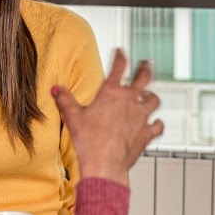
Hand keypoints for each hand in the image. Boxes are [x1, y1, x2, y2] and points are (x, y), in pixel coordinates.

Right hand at [53, 49, 163, 183]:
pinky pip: (158, 125)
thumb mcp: (72, 117)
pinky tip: (156, 123)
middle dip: (146, 68)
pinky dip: (157, 123)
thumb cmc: (88, 141)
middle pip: (144, 77)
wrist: (104, 163)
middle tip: (147, 62)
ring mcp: (141, 116)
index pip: (118, 67)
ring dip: (151, 96)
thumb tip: (56, 89)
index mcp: (111, 93)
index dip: (120, 56)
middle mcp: (129, 101)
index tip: (120, 51)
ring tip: (149, 95)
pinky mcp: (147, 133)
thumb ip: (65, 100)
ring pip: (154, 100)